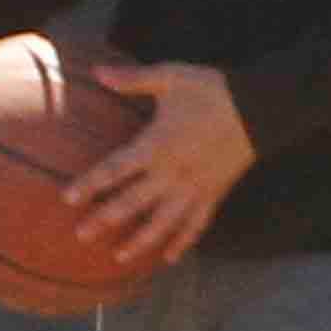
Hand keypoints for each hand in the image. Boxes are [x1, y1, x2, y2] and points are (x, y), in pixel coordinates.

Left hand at [68, 58, 254, 264]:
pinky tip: (169, 259)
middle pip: (133, 202)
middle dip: (106, 220)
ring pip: (163, 222)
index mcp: (156, 145)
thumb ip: (132, 79)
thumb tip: (96, 71)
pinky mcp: (214, 194)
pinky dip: (183, 242)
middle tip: (80, 236)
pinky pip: (197, 225)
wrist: (262, 105)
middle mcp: (172, 173)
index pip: (115, 169)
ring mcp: (194, 188)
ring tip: (118, 258)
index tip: (68, 199)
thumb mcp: (171, 77)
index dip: (90, 184)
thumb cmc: (212, 89)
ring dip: (140, 241)